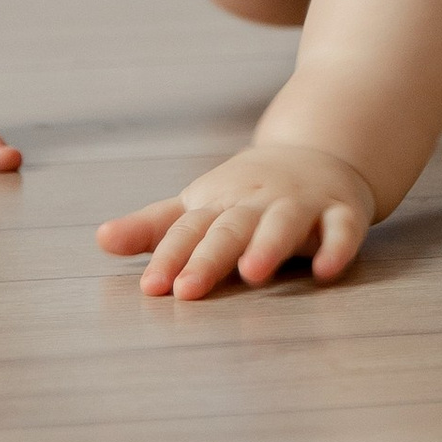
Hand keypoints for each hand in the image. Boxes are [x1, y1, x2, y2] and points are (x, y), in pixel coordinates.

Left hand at [97, 143, 374, 298]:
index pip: (189, 230)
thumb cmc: (249, 192)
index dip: (169, 256)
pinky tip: (325, 270)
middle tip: (187, 290)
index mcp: (220, 203)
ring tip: (253, 273)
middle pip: (230, 228)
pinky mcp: (340, 212)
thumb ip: (154, 228)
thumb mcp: (201, 205)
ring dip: (268, 245)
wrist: (323, 150)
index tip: (151, 287)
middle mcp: (257, 202)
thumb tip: (100, 240)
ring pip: (283, 223)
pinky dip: (336, 248)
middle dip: (209, 257)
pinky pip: (341, 230)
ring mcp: (300, 205)